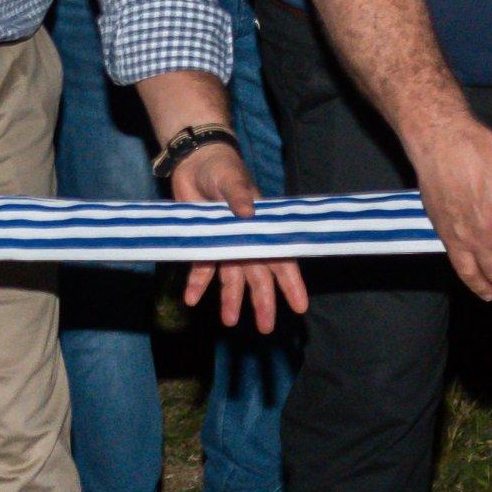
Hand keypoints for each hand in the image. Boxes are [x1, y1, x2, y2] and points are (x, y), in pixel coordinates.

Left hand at [168, 136, 308, 332]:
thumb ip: (239, 195)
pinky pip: (202, 267)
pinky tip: (192, 299)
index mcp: (262, 226)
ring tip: (230, 322)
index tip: (299, 306)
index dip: (291, 283)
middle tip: (267, 328)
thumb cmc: (221, 168)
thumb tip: (246, 212)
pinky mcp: (203, 243)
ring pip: (232, 278)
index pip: (280, 258)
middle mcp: (246, 239)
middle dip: (263, 302)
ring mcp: (225, 243)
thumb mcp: (231, 179)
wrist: (193, 163)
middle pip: (258, 276)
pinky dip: (198, 283)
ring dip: (231, 300)